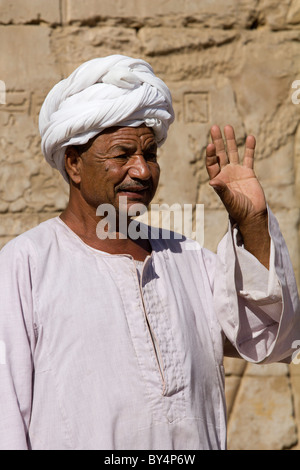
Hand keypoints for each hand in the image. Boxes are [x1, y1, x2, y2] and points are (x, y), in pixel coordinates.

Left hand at [206, 125, 269, 267]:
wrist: (252, 214)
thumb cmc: (238, 210)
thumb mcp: (229, 200)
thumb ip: (222, 190)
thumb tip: (213, 182)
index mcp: (217, 179)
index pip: (211, 163)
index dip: (210, 154)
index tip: (210, 145)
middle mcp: (225, 173)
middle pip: (220, 154)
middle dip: (217, 141)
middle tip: (214, 127)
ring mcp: (237, 171)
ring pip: (233, 152)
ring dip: (231, 140)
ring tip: (228, 127)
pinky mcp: (248, 172)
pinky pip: (248, 157)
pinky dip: (249, 148)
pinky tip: (250, 137)